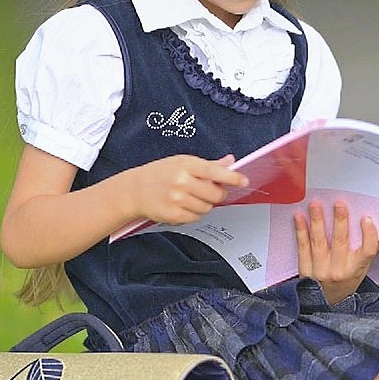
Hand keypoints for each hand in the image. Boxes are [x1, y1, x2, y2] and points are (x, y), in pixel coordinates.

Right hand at [128, 153, 247, 225]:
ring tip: (191, 197)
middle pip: (215, 194)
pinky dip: (194, 213)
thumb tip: (230, 161)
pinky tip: (183, 205)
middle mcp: (181, 181)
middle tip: (211, 191)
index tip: (243, 180)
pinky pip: (196, 217)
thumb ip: (208, 165)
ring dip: (205, 204)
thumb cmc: (159, 174)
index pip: (214, 171)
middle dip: (218, 194)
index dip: (232, 177)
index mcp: (185, 165)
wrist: (135, 190)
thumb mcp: (182, 162)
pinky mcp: (174, 215)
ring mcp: (177, 199)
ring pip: (207, 208)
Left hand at [293, 201, 378, 305]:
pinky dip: (300, 231)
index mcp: (355, 269)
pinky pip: (302, 247)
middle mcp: (338, 271)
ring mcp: (320, 270)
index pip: (367, 251)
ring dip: (317, 221)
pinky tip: (299, 217)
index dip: (369, 235)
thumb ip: (369, 252)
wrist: (324, 303)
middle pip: (341, 242)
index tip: (367, 219)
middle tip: (339, 204)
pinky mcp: (304, 270)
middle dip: (340, 221)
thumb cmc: (344, 283)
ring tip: (316, 205)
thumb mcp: (360, 271)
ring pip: (319, 242)